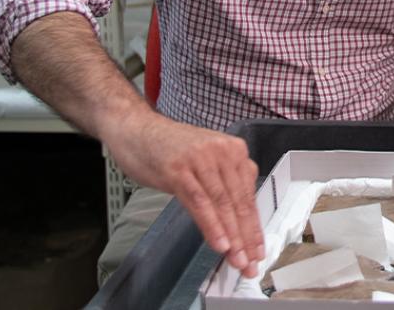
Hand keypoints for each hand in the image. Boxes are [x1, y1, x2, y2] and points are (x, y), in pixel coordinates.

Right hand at [102, 111, 263, 276]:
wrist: (136, 129)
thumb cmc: (169, 148)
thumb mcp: (205, 162)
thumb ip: (224, 182)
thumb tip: (239, 216)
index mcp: (234, 150)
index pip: (248, 196)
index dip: (254, 227)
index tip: (258, 251)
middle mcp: (222, 152)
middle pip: (238, 202)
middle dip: (246, 238)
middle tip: (250, 263)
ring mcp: (201, 160)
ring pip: (222, 204)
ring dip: (232, 237)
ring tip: (237, 259)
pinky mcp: (178, 170)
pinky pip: (200, 202)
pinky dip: (211, 225)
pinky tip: (219, 243)